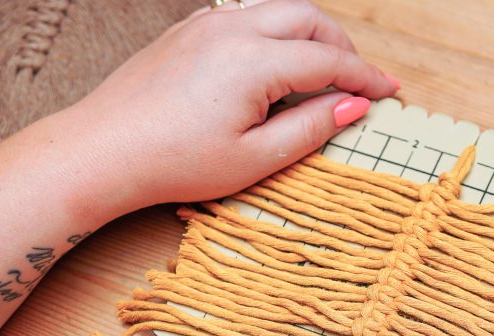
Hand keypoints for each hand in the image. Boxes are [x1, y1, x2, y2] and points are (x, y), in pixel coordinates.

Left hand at [0, 0, 396, 335]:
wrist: (102, 152)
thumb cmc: (176, 162)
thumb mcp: (255, 159)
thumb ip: (310, 128)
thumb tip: (352, 107)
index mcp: (254, 61)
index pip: (329, 60)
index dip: (366, 77)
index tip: (391, 92)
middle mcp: (232, 30)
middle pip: (309, 20)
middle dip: (343, 47)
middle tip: (360, 82)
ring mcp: (206, 25)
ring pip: (278, 11)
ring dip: (311, 35)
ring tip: (325, 72)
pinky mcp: (187, 31)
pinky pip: (247, 17)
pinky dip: (277, 33)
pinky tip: (277, 65)